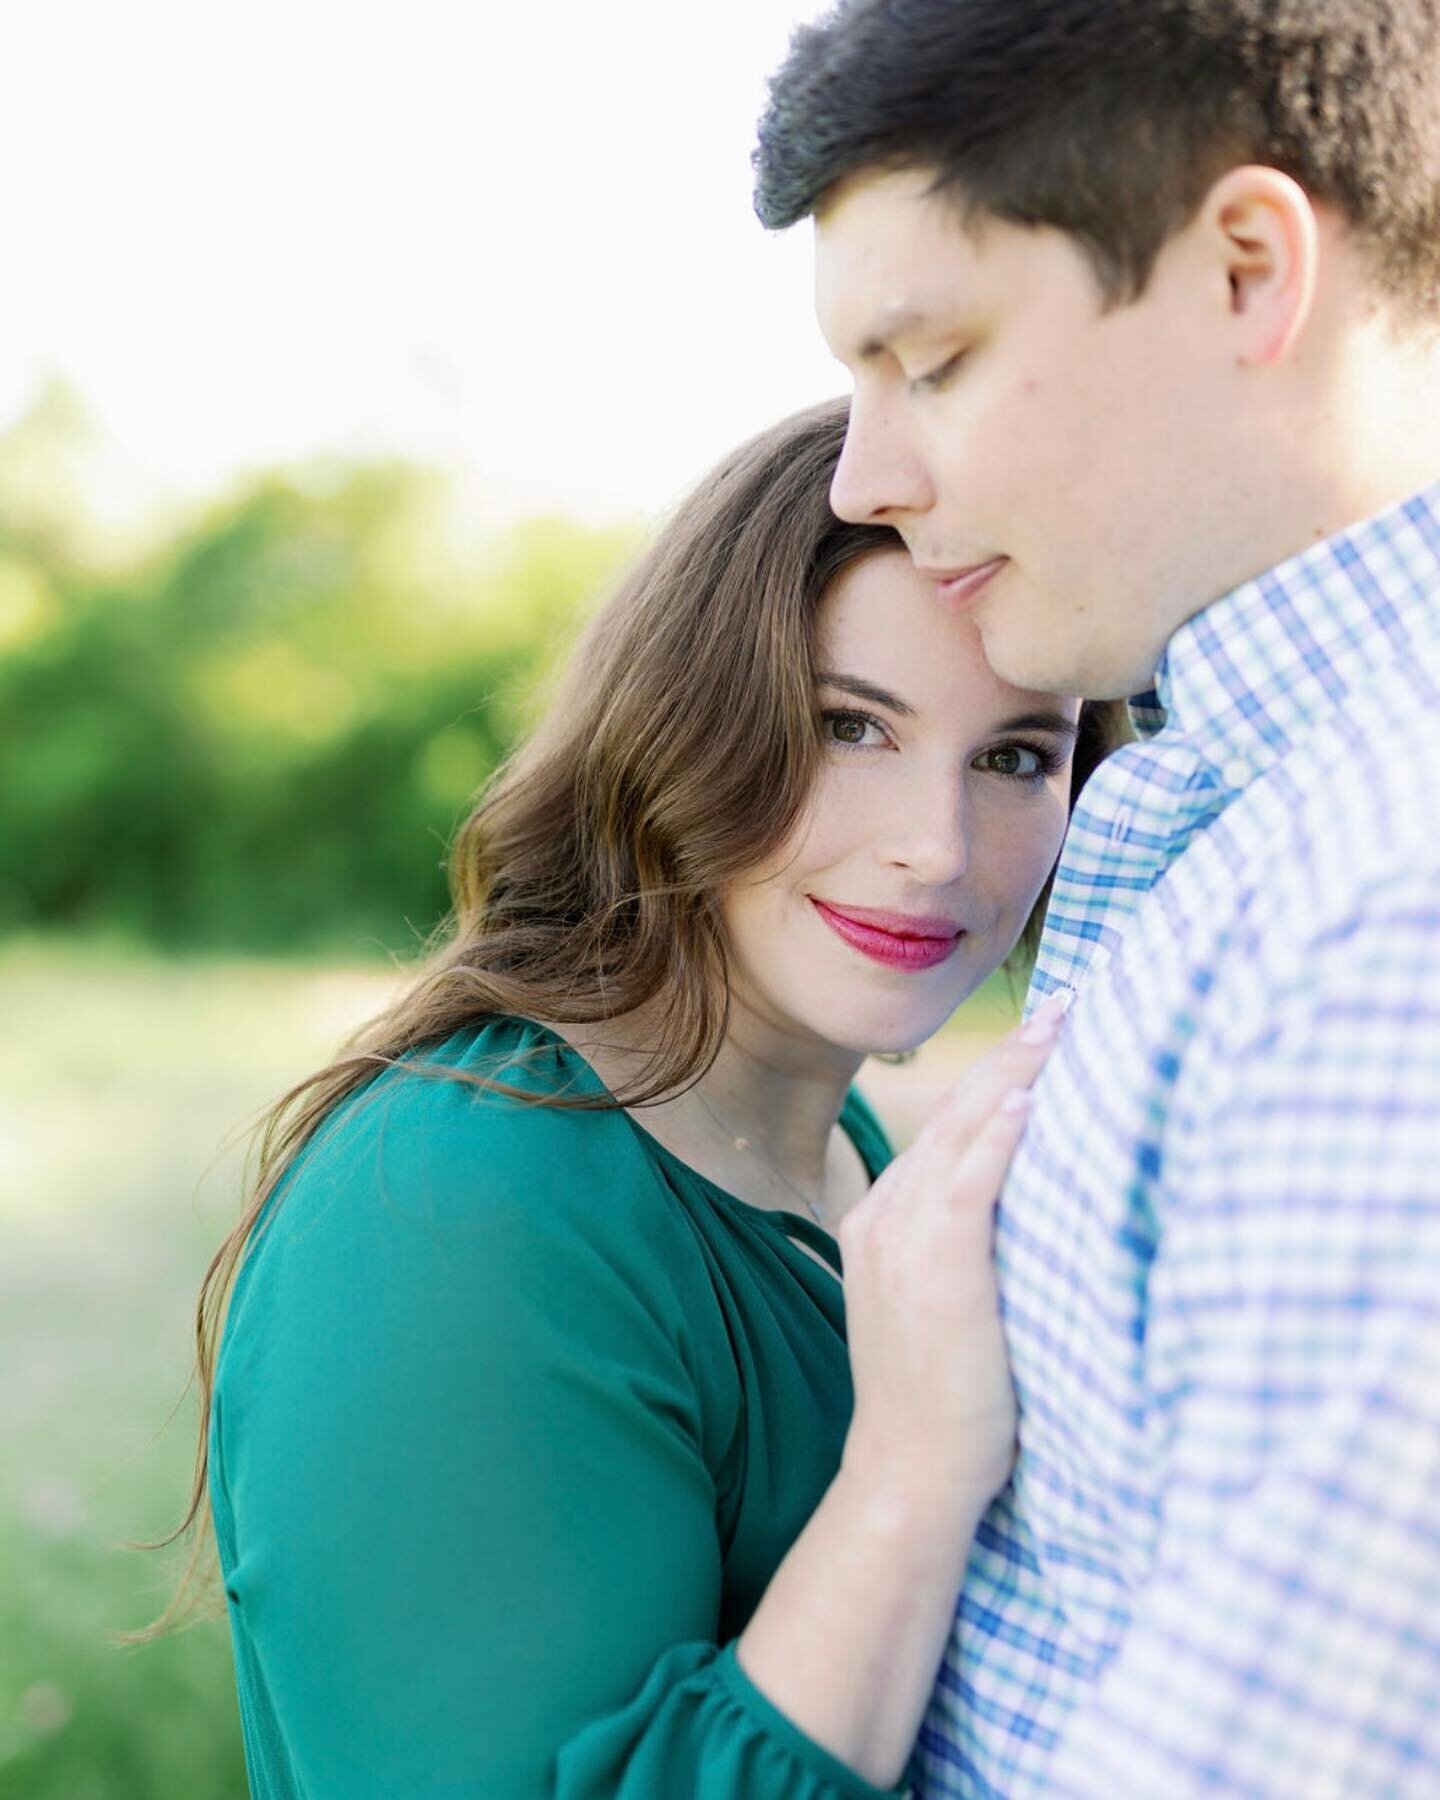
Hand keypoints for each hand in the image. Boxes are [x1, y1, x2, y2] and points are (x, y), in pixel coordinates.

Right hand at [838, 996, 1066, 1514]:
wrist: (912, 1469)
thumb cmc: (946, 1397)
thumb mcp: (946, 1302)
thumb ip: (969, 1241)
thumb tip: (1035, 1200)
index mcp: (882, 1218)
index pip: (944, 1128)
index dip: (994, 1079)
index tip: (1043, 1039)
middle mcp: (885, 1215)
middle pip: (953, 1113)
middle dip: (1010, 1058)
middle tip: (1066, 1011)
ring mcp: (903, 1238)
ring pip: (960, 1133)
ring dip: (1013, 1076)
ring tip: (1060, 1031)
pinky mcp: (935, 1267)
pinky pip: (965, 1183)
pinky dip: (994, 1136)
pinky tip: (1026, 1100)